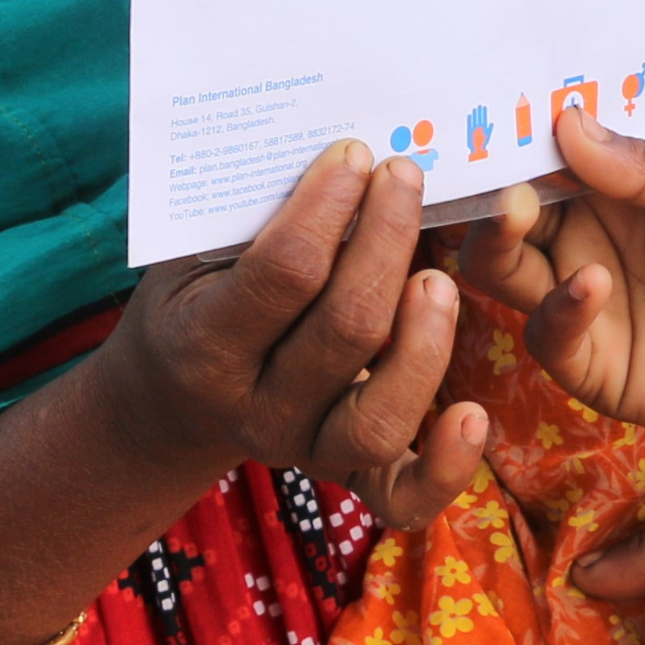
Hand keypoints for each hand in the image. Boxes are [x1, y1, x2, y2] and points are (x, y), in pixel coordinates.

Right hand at [103, 140, 485, 527]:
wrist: (170, 399)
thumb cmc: (195, 296)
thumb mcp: (195, 253)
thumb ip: (253, 214)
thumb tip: (345, 149)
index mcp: (204, 348)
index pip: (281, 276)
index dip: (327, 209)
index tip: (356, 154)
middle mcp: (255, 412)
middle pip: (344, 333)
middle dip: (385, 243)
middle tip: (406, 176)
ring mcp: (304, 450)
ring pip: (380, 417)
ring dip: (424, 343)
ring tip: (440, 278)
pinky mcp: (349, 474)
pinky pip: (403, 496)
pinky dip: (446, 468)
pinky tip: (474, 415)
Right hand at [457, 109, 644, 464]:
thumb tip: (568, 122)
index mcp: (619, 183)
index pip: (549, 150)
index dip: (518, 129)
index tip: (488, 103)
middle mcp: (589, 236)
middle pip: (509, 206)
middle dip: (489, 181)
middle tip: (484, 159)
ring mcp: (584, 301)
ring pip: (503, 267)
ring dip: (498, 237)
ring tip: (516, 208)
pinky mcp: (593, 363)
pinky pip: (548, 332)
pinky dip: (559, 306)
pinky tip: (593, 283)